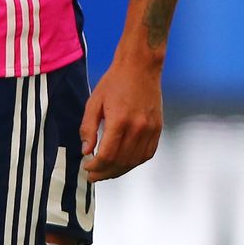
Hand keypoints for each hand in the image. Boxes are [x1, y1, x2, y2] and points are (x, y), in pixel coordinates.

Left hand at [79, 57, 163, 182]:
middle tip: (93, 176)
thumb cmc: (114, 82)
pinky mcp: (158, 129)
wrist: (140, 68)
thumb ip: (88, 128)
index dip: (95, 166)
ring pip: (134, 161)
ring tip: (105, 172)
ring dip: (119, 171)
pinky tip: (123, 163)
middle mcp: (138, 128)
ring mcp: (151, 130)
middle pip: (121, 162)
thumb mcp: (94, 102)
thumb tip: (86, 151)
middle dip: (105, 173)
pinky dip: (134, 163)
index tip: (86, 168)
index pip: (107, 155)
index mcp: (120, 121)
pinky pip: (147, 154)